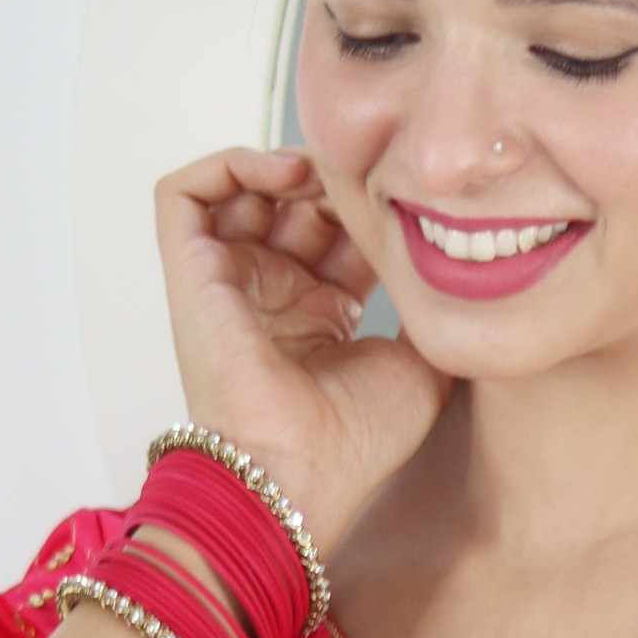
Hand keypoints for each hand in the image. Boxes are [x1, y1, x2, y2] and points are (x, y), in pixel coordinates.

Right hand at [155, 146, 448, 551]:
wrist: (299, 471)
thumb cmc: (356, 442)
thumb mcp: (422, 364)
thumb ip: (433, 314)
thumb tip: (456, 273)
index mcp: (320, 317)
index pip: (341, 235)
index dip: (372, 208)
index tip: (406, 201)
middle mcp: (272, 297)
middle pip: (298, 206)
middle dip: (336, 182)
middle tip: (370, 177)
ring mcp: (228, 283)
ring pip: (245, 193)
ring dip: (287, 166)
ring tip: (324, 172)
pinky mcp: (189, 273)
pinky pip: (182, 194)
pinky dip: (227, 166)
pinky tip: (281, 174)